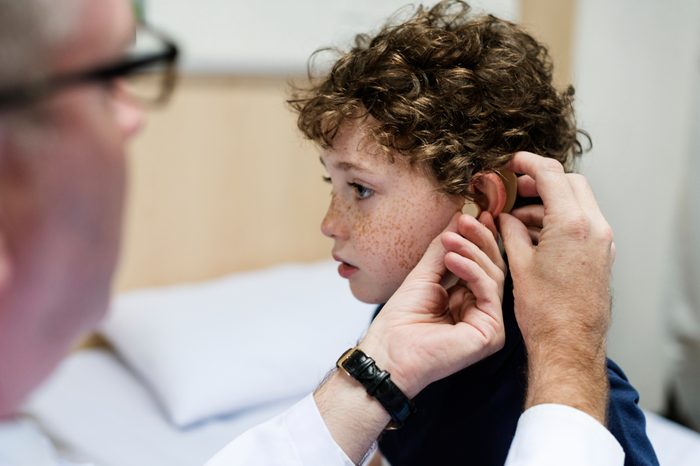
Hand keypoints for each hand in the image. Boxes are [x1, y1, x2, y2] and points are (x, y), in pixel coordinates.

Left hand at [359, 212, 505, 397]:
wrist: (388, 352)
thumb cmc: (400, 321)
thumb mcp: (424, 274)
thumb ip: (443, 249)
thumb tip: (458, 217)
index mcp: (468, 300)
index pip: (482, 263)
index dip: (480, 238)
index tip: (475, 213)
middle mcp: (481, 312)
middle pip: (493, 267)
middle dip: (480, 240)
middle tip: (466, 220)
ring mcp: (488, 323)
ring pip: (494, 276)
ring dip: (473, 251)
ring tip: (450, 240)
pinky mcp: (490, 333)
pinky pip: (488, 292)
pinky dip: (472, 270)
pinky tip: (453, 258)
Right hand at [498, 151, 613, 422]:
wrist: (568, 344)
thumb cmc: (545, 311)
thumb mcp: (519, 264)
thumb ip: (512, 231)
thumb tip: (505, 216)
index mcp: (573, 224)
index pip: (552, 175)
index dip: (529, 164)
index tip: (513, 163)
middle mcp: (594, 228)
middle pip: (570, 184)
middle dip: (541, 181)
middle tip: (514, 190)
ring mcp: (602, 242)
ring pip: (578, 203)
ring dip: (549, 203)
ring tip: (518, 219)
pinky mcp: (602, 255)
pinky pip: (583, 223)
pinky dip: (561, 220)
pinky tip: (537, 234)